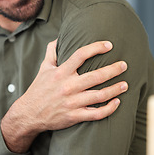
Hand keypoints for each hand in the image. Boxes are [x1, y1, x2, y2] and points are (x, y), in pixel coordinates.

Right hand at [1, 40, 127, 152]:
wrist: (29, 114)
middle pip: (96, 76)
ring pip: (100, 95)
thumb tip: (59, 38)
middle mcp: (68, 86)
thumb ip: (52, 52)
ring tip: (125, 84)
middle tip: (124, 65)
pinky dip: (109, 109)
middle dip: (114, 69)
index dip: (97, 48)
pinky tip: (117, 103)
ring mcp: (72, 102)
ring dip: (115, 89)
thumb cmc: (38, 89)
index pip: (81, 55)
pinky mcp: (74, 116)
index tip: (109, 45)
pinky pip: (96, 114)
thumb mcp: (43, 68)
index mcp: (61, 72)